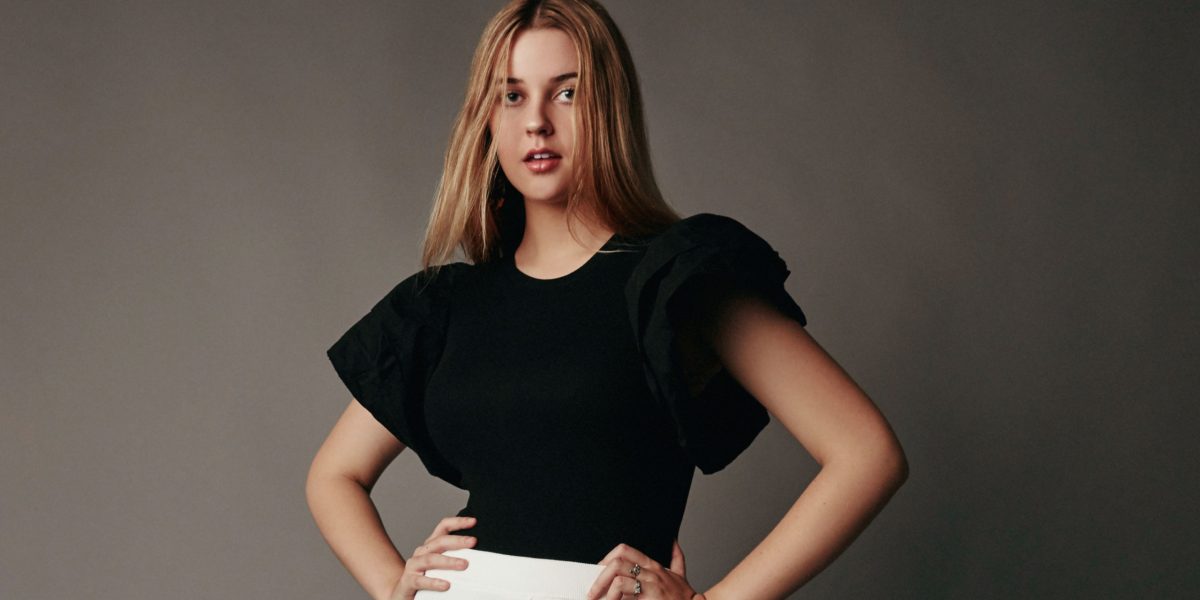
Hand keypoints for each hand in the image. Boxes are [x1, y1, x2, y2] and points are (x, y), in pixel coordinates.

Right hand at [386, 515, 477, 599]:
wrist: (401, 593)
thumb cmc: (425, 577)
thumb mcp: (440, 566)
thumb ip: (455, 559)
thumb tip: (480, 559)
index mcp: (431, 546)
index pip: (443, 528)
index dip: (457, 522)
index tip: (474, 521)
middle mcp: (422, 552)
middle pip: (439, 541)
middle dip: (457, 540)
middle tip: (473, 541)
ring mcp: (413, 566)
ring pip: (431, 559)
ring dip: (448, 561)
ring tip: (464, 564)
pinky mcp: (408, 582)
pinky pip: (421, 580)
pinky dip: (434, 582)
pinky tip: (446, 585)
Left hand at [586, 538, 702, 599]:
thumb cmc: (684, 597)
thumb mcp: (680, 575)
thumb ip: (676, 558)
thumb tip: (673, 542)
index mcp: (654, 565)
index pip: (625, 551)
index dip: (607, 558)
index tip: (599, 571)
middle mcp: (651, 572)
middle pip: (617, 563)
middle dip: (600, 577)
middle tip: (592, 591)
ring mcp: (651, 585)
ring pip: (619, 579)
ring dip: (604, 590)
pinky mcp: (651, 597)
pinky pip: (625, 593)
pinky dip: (613, 598)